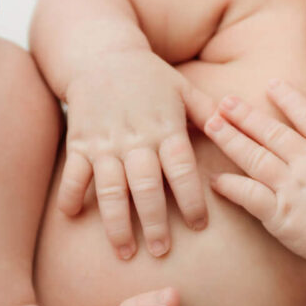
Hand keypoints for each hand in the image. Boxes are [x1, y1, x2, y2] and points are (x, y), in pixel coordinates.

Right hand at [59, 49, 215, 258]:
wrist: (100, 53)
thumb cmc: (148, 74)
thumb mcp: (182, 88)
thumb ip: (207, 113)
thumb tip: (235, 130)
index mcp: (165, 128)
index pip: (182, 170)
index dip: (191, 199)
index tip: (199, 226)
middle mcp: (136, 139)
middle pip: (147, 187)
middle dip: (155, 223)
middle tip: (162, 251)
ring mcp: (105, 143)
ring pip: (111, 190)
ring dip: (117, 223)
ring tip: (125, 252)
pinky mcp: (80, 142)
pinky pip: (74, 174)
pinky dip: (70, 196)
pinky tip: (71, 218)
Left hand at [202, 80, 305, 266]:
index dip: (286, 97)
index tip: (269, 84)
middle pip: (271, 131)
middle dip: (245, 114)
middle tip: (225, 100)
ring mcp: (293, 188)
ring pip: (255, 157)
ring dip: (230, 140)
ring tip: (211, 125)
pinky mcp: (280, 214)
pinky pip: (249, 195)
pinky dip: (230, 186)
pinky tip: (215, 178)